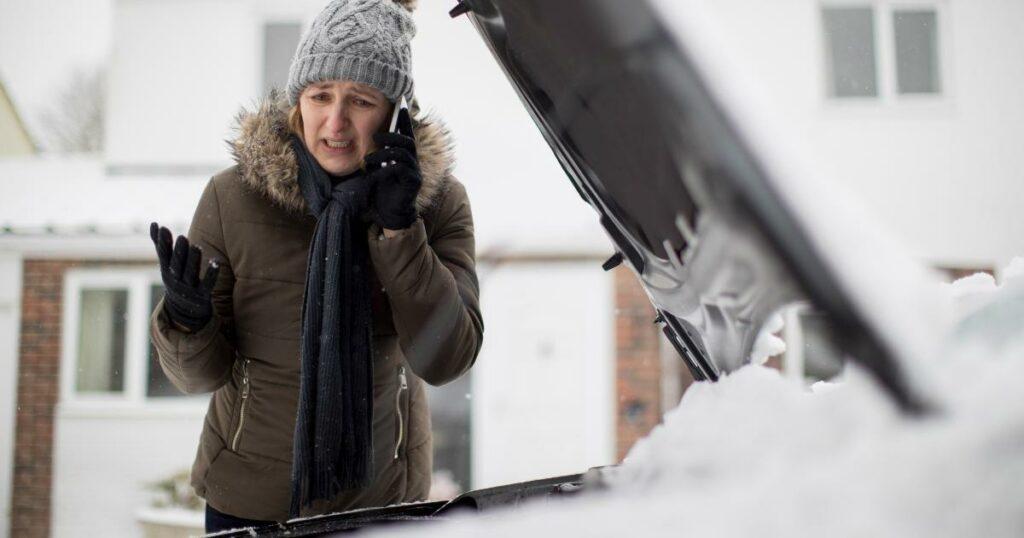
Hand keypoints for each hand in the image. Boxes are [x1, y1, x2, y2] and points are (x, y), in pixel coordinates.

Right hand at [150, 222, 219, 331]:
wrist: (184, 311)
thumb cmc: (176, 280)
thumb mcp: (166, 265)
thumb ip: (161, 245)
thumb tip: (154, 223)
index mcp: (167, 270)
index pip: (163, 255)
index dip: (163, 242)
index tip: (163, 228)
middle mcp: (176, 279)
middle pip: (177, 264)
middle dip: (179, 251)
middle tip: (182, 238)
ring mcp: (189, 288)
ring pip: (190, 274)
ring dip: (193, 261)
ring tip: (196, 247)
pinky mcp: (202, 295)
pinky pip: (207, 284)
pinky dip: (211, 274)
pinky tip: (215, 262)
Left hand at [366, 108, 421, 230]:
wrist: (389, 212)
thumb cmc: (384, 189)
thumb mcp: (379, 168)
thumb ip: (380, 155)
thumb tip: (373, 139)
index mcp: (406, 155)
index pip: (407, 134)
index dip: (405, 120)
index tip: (401, 105)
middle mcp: (413, 161)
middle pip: (407, 141)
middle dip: (391, 135)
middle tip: (376, 136)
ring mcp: (415, 171)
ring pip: (403, 154)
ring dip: (383, 153)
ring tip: (368, 159)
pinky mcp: (413, 182)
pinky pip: (400, 170)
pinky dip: (385, 170)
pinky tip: (374, 174)